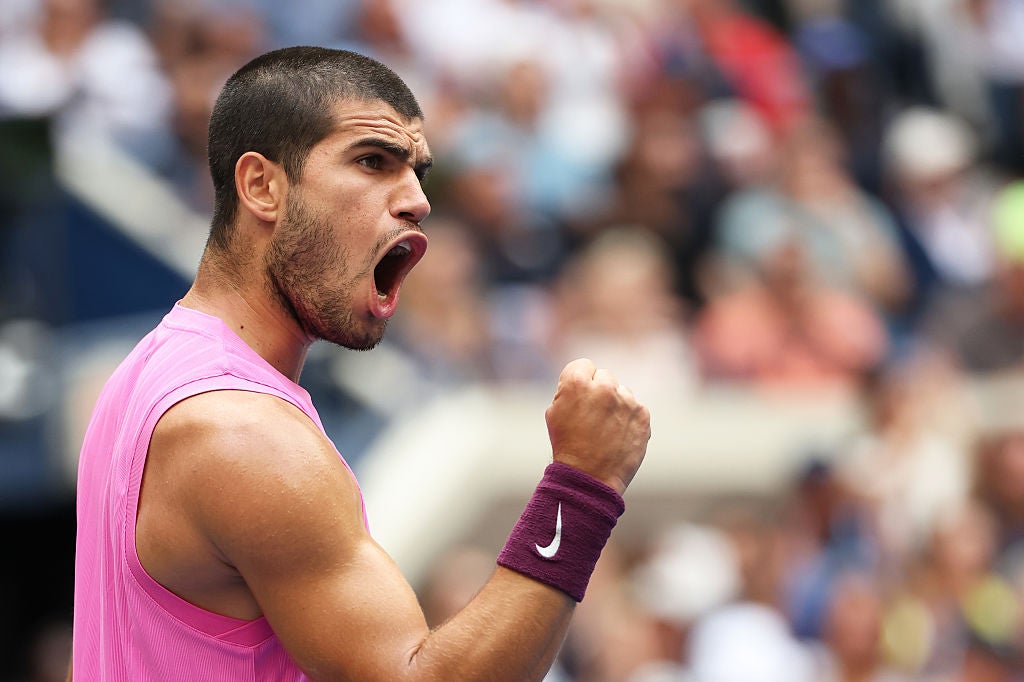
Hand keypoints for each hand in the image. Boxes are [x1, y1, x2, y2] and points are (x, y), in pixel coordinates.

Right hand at [545, 358, 650, 494]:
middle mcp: (604, 386)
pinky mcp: (642, 415)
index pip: (583, 365)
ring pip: (622, 392)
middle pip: (604, 376)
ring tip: (605, 429)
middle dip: (599, 391)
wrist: (589, 478)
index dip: (579, 382)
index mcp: (577, 382)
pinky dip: (628, 418)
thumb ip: (569, 389)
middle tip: (592, 416)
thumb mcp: (554, 412)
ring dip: (615, 404)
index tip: (578, 398)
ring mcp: (627, 400)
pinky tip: (618, 435)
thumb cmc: (567, 445)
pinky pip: (635, 408)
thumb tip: (586, 381)